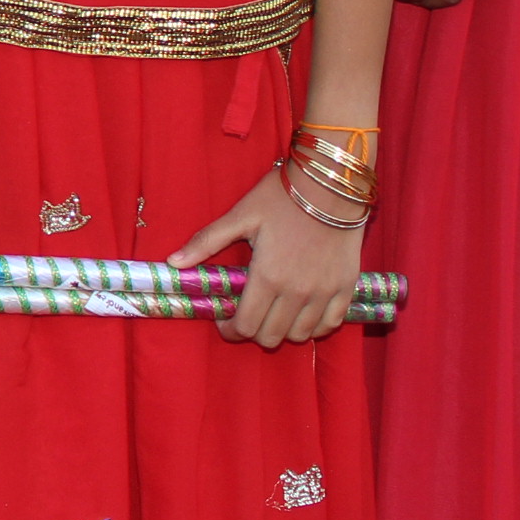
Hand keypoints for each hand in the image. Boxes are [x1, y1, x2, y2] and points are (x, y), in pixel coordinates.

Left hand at [171, 170, 360, 343]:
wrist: (332, 182)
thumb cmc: (282, 196)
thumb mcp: (240, 216)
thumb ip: (206, 242)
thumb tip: (173, 263)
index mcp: (267, 277)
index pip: (245, 326)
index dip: (230, 330)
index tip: (224, 320)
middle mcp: (297, 292)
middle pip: (271, 337)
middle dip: (253, 332)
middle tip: (246, 315)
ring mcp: (325, 292)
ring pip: (300, 335)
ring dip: (282, 330)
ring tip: (273, 312)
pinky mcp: (346, 287)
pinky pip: (331, 323)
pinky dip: (314, 325)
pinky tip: (302, 312)